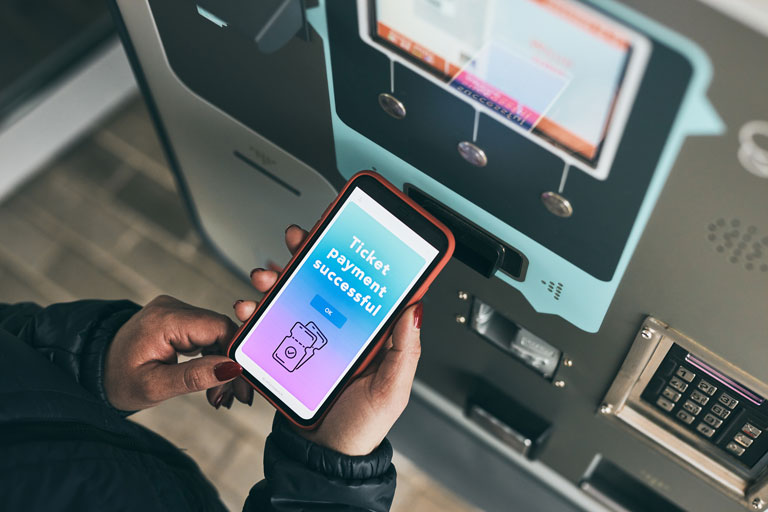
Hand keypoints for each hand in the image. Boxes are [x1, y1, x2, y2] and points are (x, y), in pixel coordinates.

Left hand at [105, 295, 246, 410]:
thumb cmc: (117, 379)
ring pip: (218, 334)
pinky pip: (206, 334)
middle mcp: (172, 307)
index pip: (219, 327)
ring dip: (224, 364)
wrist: (93, 369)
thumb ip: (194, 376)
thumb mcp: (154, 387)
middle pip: (221, 330)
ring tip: (220, 396)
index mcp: (164, 320)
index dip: (237, 353)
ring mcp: (175, 311)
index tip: (243, 383)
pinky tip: (213, 380)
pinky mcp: (177, 319)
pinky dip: (213, 358)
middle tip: (236, 398)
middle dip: (232, 365)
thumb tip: (232, 368)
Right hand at [234, 225, 422, 455]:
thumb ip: (404, 350)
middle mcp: (337, 330)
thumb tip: (415, 307)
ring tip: (264, 277)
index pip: (360, 284)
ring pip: (291, 297)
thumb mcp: (391, 389)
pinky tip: (248, 309)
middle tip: (296, 240)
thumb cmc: (362, 425)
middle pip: (321, 281)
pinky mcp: (284, 354)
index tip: (339, 227)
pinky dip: (254, 313)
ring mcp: (309, 340)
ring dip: (274, 279)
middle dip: (305, 254)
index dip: (350, 255)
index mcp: (367, 333)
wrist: (324, 457)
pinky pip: (267, 327)